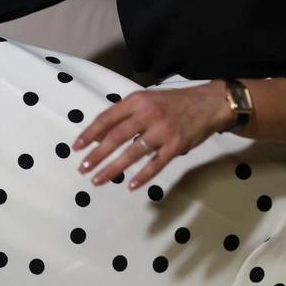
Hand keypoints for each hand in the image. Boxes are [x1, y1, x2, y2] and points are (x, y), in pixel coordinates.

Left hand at [71, 81, 234, 190]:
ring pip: (132, 152)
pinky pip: (156, 164)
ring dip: (113, 168)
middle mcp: (148, 114)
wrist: (209, 103)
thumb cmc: (175, 102)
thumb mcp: (148, 99)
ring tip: (98, 180)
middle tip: (82, 168)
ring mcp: (163, 131)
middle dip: (96, 155)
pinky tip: (131, 185)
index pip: (107, 118)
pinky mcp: (176, 145)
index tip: (76, 147)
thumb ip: (126, 114)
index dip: (90, 134)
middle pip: (116, 137)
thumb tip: (101, 134)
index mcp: (137, 101)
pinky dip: (143, 176)